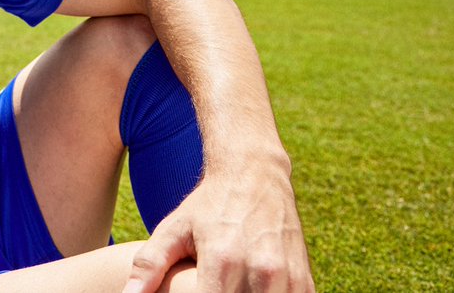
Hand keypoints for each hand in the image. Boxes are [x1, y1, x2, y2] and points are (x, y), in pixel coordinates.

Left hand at [121, 160, 314, 291]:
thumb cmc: (206, 205)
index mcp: (223, 260)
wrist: (254, 173)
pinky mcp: (305, 280)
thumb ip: (149, 265)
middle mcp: (260, 270)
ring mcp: (287, 276)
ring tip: (228, 290)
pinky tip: (248, 292)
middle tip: (208, 289)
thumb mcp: (173, 228)